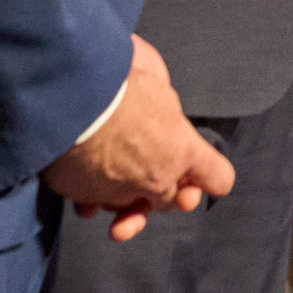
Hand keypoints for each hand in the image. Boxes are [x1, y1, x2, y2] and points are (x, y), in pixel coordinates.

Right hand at [41, 36, 235, 240]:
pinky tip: (91, 197)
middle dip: (165, 192)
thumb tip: (165, 120)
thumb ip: (168, 116)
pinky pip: (95, 205)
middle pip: (170, 198)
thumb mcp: (160, 90)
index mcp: (183, 151)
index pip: (215, 177)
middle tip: (152, 174)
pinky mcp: (86, 194)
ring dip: (128, 211)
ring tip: (121, 209)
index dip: (208, 178)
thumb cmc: (122, 81)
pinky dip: (93, 201)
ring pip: (132, 210)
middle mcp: (157, 178)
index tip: (197, 175)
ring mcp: (121, 190)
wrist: (77, 90)